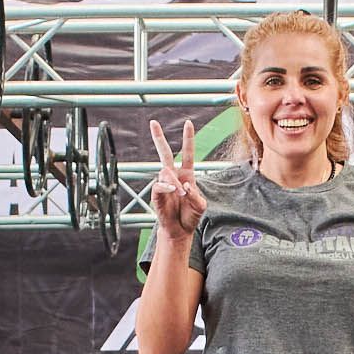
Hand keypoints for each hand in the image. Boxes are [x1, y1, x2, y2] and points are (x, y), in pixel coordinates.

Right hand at [147, 120, 205, 242]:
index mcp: (187, 175)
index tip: (188, 123)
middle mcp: (174, 176)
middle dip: (158, 138)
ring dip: (174, 182)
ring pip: (165, 172)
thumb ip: (195, 195)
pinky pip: (159, 185)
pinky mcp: (156, 194)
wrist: (180, 230)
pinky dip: (166, 186)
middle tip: (153, 122)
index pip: (188, 153)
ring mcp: (164, 184)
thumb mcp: (201, 206)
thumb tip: (184, 186)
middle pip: (165, 153)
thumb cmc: (191, 216)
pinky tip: (174, 191)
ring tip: (181, 194)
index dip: (188, 138)